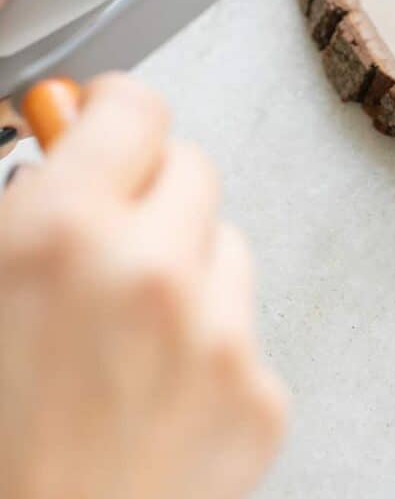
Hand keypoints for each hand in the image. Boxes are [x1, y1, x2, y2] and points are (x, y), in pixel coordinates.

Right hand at [0, 73, 285, 498]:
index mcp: (61, 233)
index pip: (134, 106)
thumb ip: (19, 203)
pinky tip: (153, 393)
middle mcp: (152, 273)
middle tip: (106, 239)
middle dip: (148, 192)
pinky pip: (244, 328)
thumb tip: (54, 142)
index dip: (109, 111)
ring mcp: (218, 339)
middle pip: (191, 167)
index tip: (101, 122)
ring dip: (183, 266)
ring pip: (223, 245)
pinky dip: (208, 345)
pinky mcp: (259, 400)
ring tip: (123, 334)